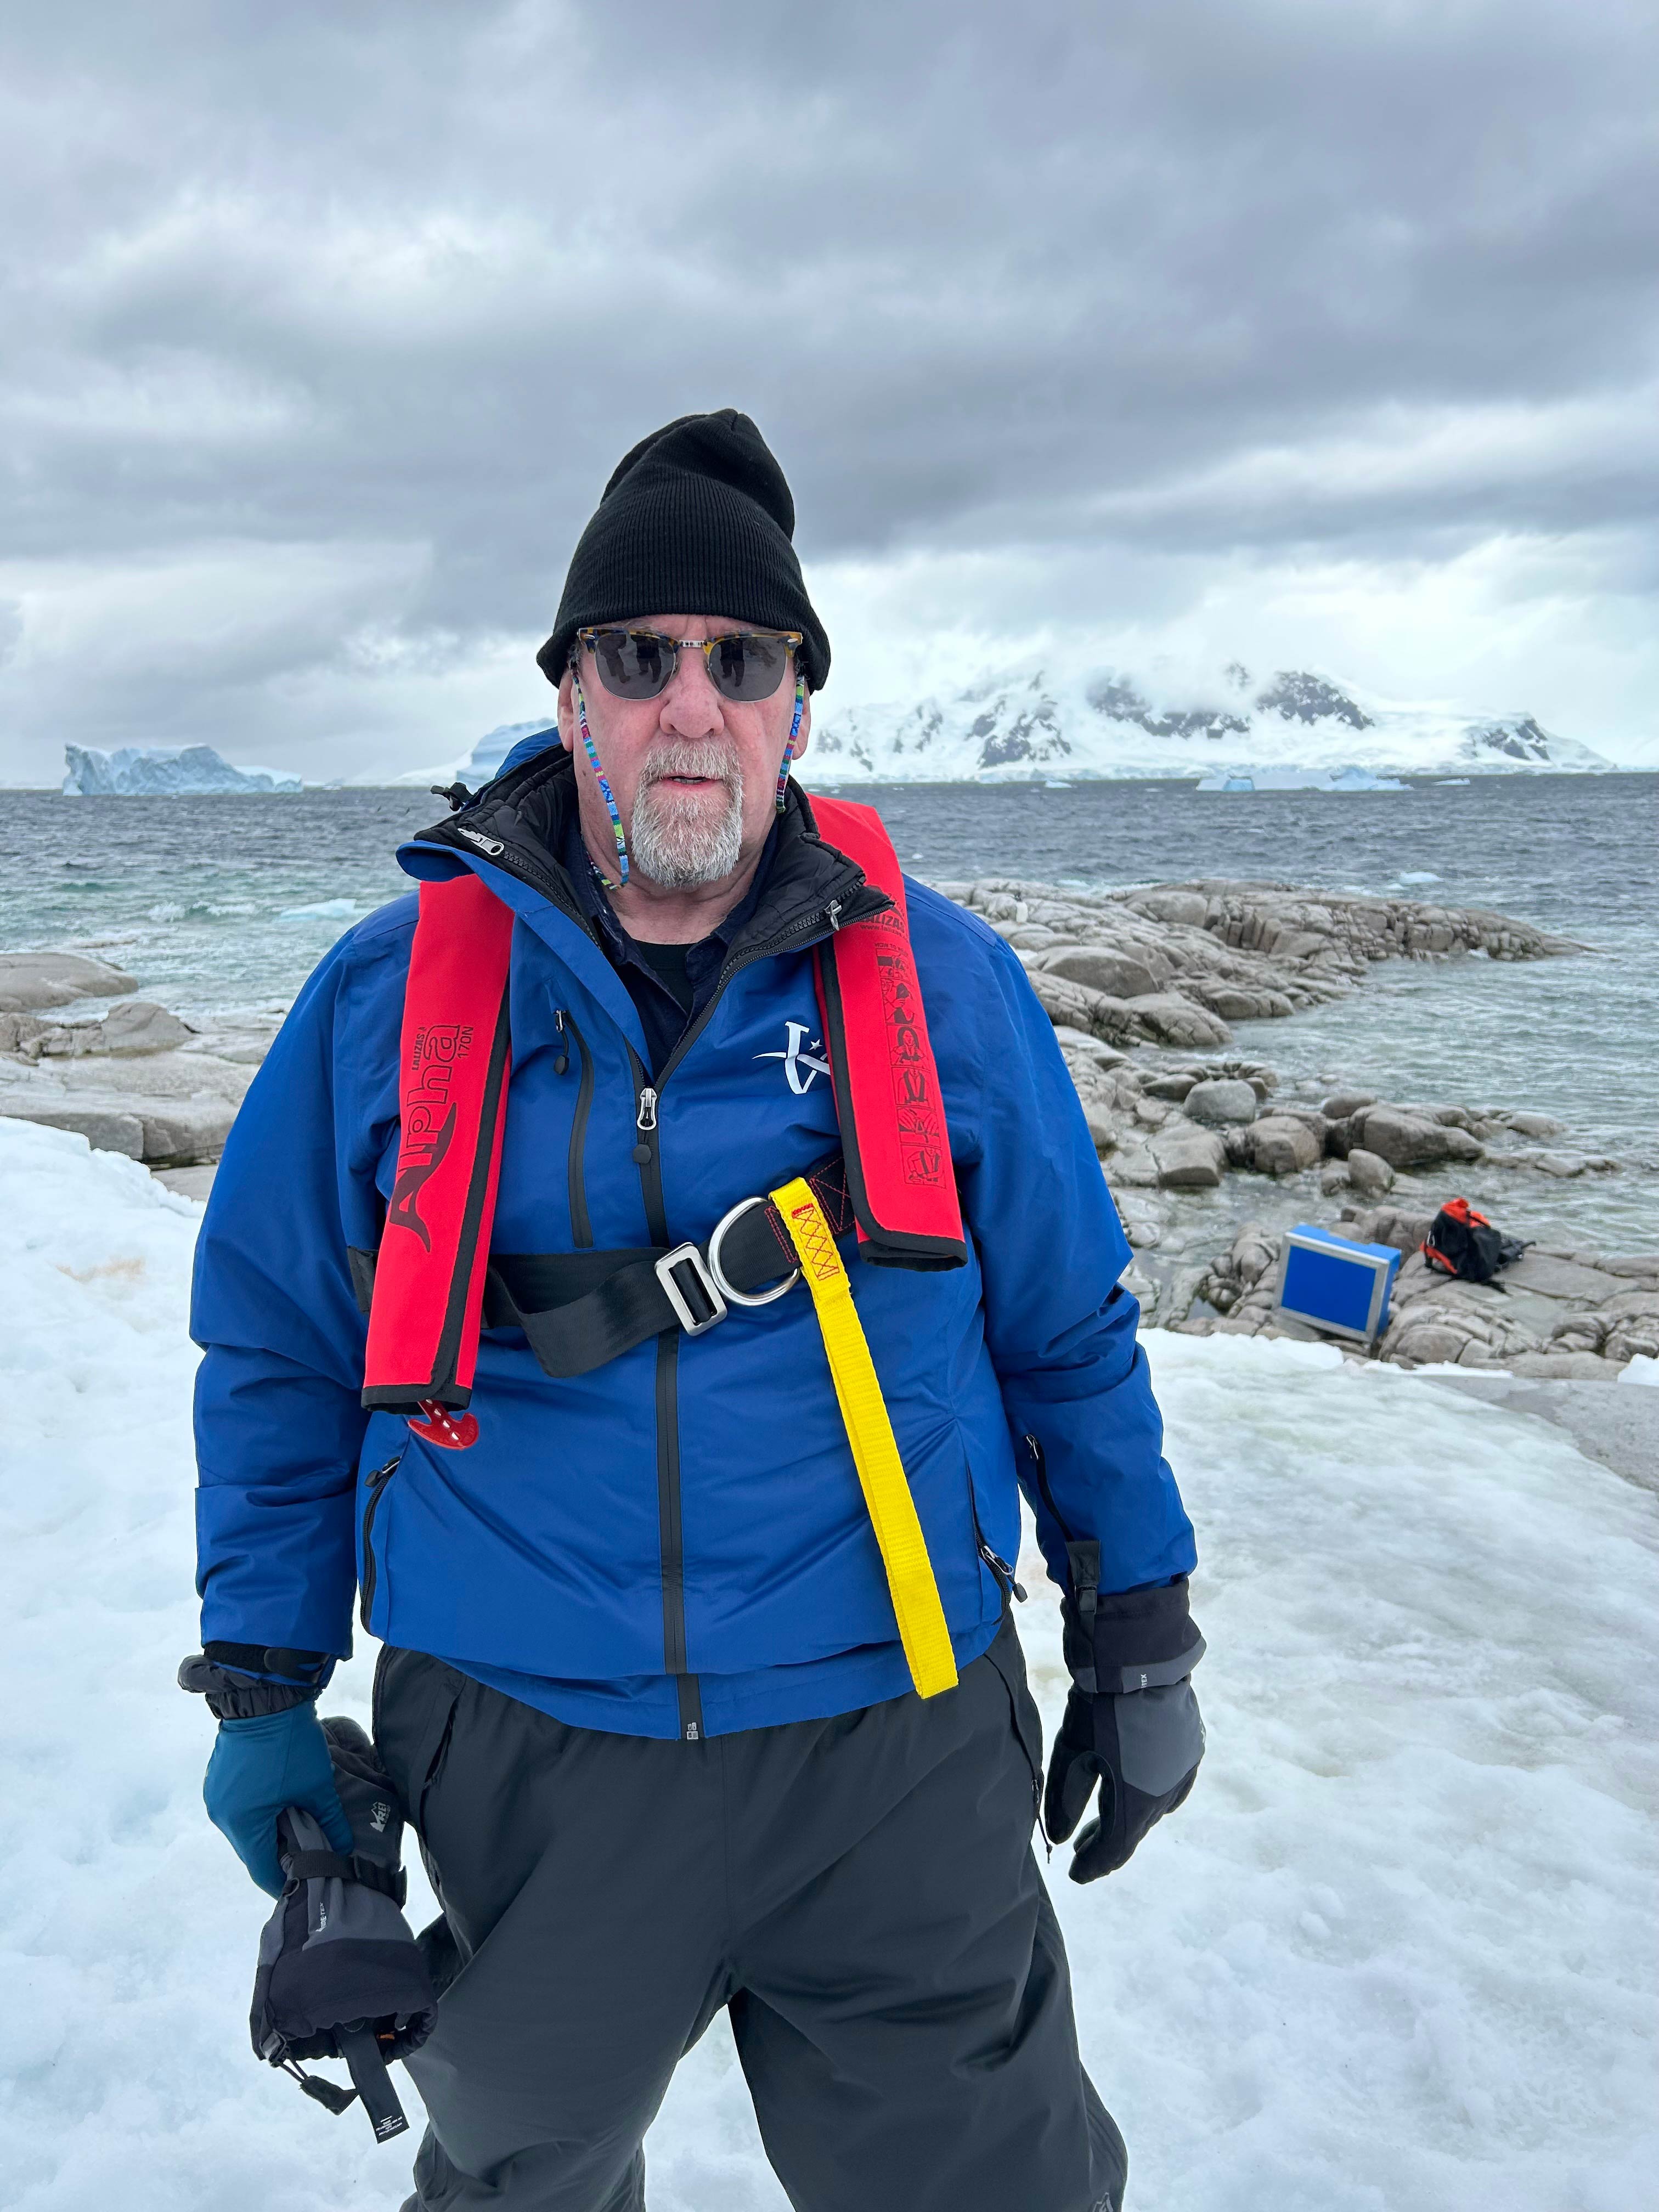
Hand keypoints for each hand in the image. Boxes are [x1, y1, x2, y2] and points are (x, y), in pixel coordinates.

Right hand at [203, 1701, 354, 1895]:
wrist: (265, 1696)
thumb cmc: (290, 1744)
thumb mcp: (316, 1785)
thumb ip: (331, 1821)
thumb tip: (345, 1847)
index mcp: (242, 1823)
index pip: (262, 1869)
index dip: (286, 1880)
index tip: (306, 1884)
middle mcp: (222, 1815)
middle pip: (252, 1850)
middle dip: (280, 1854)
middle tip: (308, 1856)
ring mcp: (216, 1796)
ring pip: (246, 1829)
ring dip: (269, 1831)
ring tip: (300, 1830)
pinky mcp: (219, 1780)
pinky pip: (240, 1809)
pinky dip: (259, 1813)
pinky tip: (282, 1806)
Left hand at [1044, 1676, 1203, 1880]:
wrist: (1141, 1662)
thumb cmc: (1100, 1708)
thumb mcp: (1073, 1753)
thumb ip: (1065, 1800)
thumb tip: (1060, 1838)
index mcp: (1136, 1804)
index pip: (1113, 1850)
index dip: (1092, 1866)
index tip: (1075, 1874)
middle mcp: (1166, 1796)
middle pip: (1133, 1831)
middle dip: (1105, 1844)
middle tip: (1081, 1851)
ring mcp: (1183, 1773)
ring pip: (1154, 1809)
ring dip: (1128, 1819)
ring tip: (1103, 1822)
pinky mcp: (1191, 1751)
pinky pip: (1172, 1787)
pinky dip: (1151, 1797)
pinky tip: (1138, 1792)